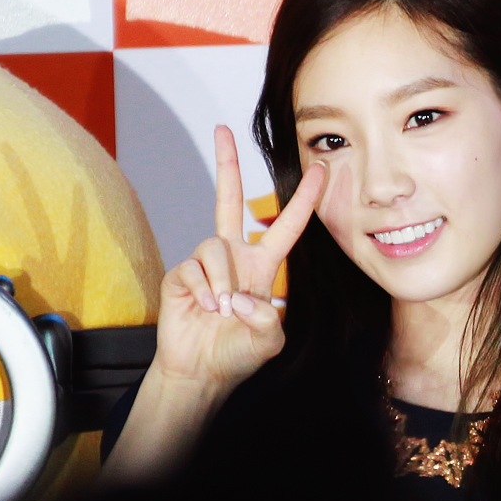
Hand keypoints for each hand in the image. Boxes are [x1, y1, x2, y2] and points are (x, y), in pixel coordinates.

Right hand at [153, 125, 325, 389]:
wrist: (200, 371)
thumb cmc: (237, 354)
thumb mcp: (269, 341)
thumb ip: (268, 320)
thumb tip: (236, 295)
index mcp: (261, 266)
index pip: (286, 226)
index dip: (305, 199)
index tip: (320, 169)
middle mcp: (233, 256)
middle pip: (229, 199)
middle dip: (226, 164)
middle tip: (222, 129)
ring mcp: (205, 263)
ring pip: (213, 246)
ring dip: (220, 281)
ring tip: (221, 310)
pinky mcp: (181, 274)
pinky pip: (193, 268)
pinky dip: (201, 291)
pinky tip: (203, 309)